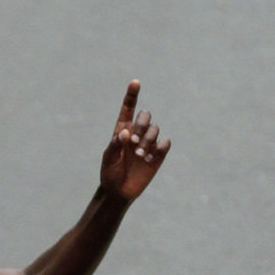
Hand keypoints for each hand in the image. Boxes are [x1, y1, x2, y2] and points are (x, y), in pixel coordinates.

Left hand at [99, 80, 169, 200]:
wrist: (119, 191)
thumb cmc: (110, 172)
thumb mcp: (108, 158)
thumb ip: (115, 144)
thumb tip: (126, 132)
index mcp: (122, 130)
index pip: (128, 108)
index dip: (132, 95)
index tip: (136, 82)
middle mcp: (137, 133)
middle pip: (145, 115)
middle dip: (142, 124)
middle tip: (133, 141)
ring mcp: (148, 143)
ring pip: (155, 129)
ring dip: (148, 140)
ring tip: (139, 155)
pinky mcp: (158, 154)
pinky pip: (165, 143)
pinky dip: (159, 148)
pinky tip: (150, 159)